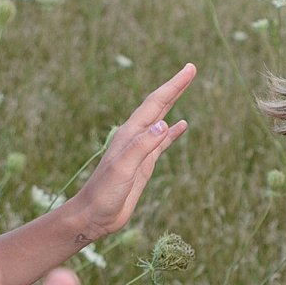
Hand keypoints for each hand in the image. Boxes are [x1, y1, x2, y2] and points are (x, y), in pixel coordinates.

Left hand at [70, 63, 194, 240]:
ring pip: (161, 119)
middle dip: (175, 87)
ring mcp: (140, 150)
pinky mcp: (144, 164)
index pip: (156, 103)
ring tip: (185, 88)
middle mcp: (135, 137)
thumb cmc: (104, 193)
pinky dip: (173, 131)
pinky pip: (162, 141)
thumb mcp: (123, 168)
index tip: (190, 69)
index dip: (174, 85)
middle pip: (158, 105)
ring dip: (173, 104)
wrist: (94, 215)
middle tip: (191, 70)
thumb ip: (142, 146)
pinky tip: (182, 125)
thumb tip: (164, 123)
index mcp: (130, 133)